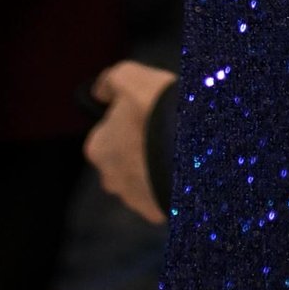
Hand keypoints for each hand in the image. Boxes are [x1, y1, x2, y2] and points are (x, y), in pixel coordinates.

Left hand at [86, 57, 175, 223]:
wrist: (190, 148)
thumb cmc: (157, 111)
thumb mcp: (131, 78)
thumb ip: (110, 81)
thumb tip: (99, 91)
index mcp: (98, 148)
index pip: (105, 134)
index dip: (126, 121)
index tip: (145, 114)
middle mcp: (109, 178)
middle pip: (122, 160)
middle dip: (138, 149)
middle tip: (162, 131)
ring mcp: (133, 198)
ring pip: (141, 180)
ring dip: (154, 167)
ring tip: (176, 148)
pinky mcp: (156, 211)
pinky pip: (161, 195)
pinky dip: (169, 184)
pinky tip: (182, 167)